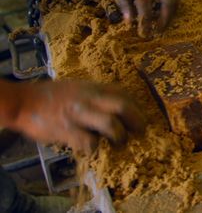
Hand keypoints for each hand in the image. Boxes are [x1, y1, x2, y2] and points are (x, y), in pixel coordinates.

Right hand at [12, 81, 145, 152]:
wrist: (23, 102)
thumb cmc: (50, 96)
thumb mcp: (77, 88)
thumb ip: (96, 96)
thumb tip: (116, 110)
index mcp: (93, 88)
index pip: (124, 93)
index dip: (137, 107)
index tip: (140, 118)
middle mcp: (89, 98)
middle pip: (123, 106)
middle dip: (137, 121)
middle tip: (141, 132)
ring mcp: (79, 114)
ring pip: (111, 125)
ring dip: (119, 137)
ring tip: (118, 143)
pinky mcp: (67, 130)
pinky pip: (90, 143)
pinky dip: (95, 149)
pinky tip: (92, 150)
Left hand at [85, 0, 178, 37]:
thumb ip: (123, 3)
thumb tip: (130, 22)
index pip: (146, 5)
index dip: (145, 21)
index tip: (144, 33)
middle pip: (169, 0)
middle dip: (166, 17)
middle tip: (158, 30)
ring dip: (170, 12)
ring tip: (162, 24)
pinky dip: (169, 6)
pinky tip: (162, 14)